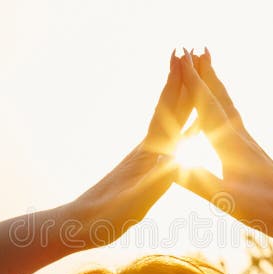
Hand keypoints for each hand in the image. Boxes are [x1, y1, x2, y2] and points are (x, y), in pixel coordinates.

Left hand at [65, 53, 192, 248]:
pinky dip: (183, 126)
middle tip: (191, 49)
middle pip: (168, 104)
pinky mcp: (143, 165)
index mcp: (149, 151)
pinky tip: (189, 126)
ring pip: (169, 118)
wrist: (81, 224)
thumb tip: (175, 157)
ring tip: (191, 77)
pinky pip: (170, 138)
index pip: (168, 110)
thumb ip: (157, 179)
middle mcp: (147, 147)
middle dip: (181, 77)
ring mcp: (145, 154)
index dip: (179, 83)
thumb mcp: (137, 199)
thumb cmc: (108, 216)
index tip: (187, 54)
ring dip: (181, 95)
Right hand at [177, 49, 272, 243]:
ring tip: (209, 67)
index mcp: (231, 145)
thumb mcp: (226, 200)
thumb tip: (167, 165)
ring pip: (229, 107)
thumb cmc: (266, 210)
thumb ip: (197, 181)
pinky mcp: (254, 153)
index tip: (179, 56)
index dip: (191, 80)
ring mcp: (249, 144)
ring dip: (216, 85)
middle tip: (194, 47)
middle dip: (205, 72)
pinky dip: (224, 107)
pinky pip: (234, 121)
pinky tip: (223, 112)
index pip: (207, 106)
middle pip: (220, 97)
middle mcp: (241, 138)